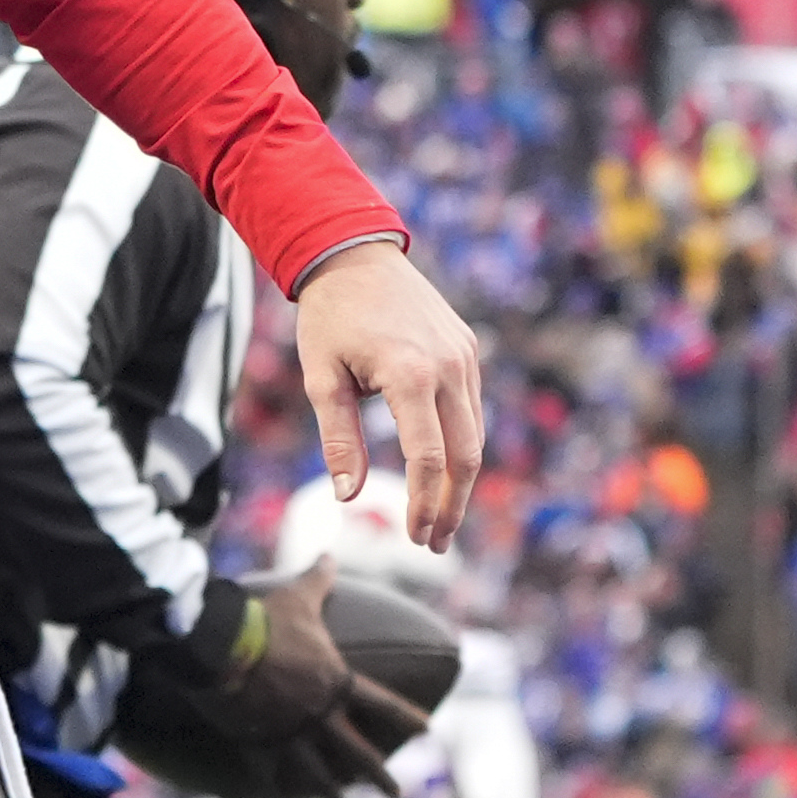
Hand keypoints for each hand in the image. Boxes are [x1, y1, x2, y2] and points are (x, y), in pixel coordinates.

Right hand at [200, 561, 428, 797]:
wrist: (221, 646)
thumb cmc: (263, 619)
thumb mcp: (296, 596)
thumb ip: (318, 579)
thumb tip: (329, 552)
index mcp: (334, 682)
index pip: (381, 703)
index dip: (406, 716)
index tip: (428, 731)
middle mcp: (319, 714)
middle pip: (357, 752)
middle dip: (380, 776)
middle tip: (396, 796)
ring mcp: (290, 732)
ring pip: (319, 775)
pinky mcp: (257, 741)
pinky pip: (268, 773)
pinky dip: (274, 794)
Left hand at [295, 242, 483, 550]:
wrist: (353, 254)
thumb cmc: (329, 316)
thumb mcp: (321, 376)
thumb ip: (337, 438)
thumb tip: (348, 496)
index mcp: (411, 375)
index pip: (428, 459)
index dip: (424, 504)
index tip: (416, 537)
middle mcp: (449, 368)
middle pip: (465, 457)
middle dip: (452, 506)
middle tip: (434, 542)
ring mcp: (465, 358)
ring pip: (475, 436)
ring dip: (461, 481)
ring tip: (439, 517)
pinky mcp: (468, 350)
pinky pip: (472, 408)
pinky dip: (461, 444)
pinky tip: (442, 470)